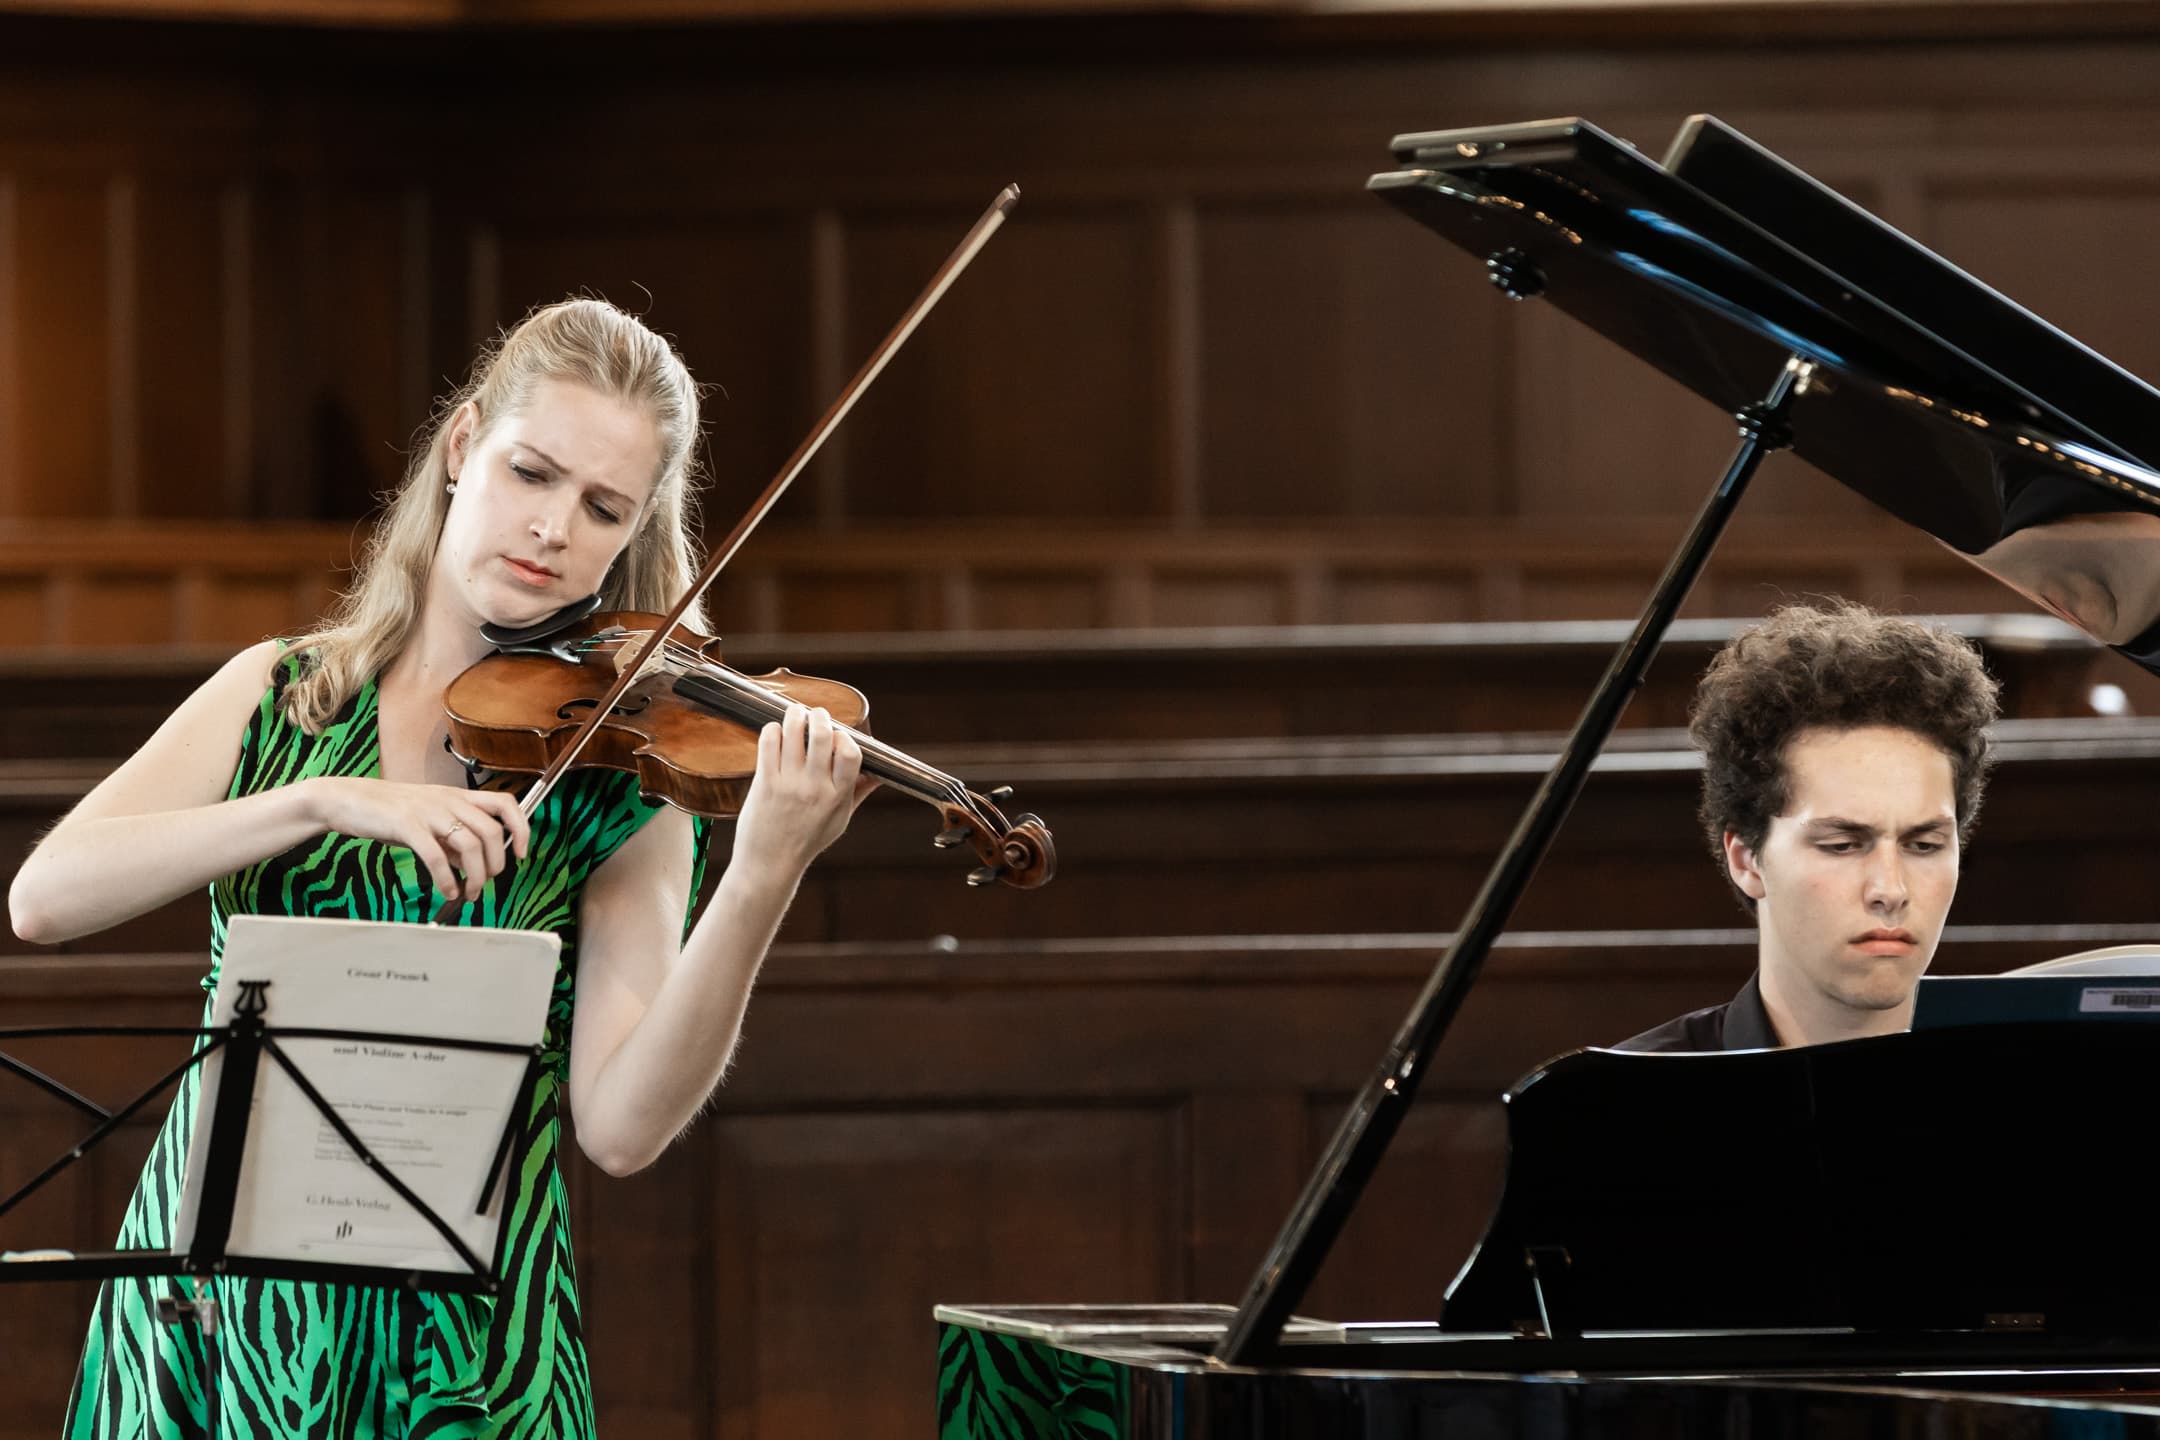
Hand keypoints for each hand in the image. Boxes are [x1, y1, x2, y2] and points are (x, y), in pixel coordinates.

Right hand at [304, 777, 530, 903]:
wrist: (346, 799)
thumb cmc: (389, 811)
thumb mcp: (429, 820)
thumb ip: (453, 840)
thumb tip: (473, 867)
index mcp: (457, 796)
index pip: (506, 803)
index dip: (521, 828)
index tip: (520, 854)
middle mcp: (449, 800)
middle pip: (493, 832)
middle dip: (496, 865)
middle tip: (484, 884)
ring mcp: (429, 811)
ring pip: (471, 845)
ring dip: (476, 877)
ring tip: (468, 893)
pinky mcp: (407, 825)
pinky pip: (436, 856)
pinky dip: (447, 879)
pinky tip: (446, 892)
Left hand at [731, 705, 872, 880]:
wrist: (771, 862)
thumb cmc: (807, 841)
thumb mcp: (840, 819)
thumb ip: (858, 792)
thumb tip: (878, 774)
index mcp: (837, 796)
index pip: (851, 753)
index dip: (845, 737)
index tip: (838, 736)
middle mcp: (815, 788)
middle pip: (822, 736)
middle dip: (821, 716)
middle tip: (817, 714)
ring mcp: (789, 784)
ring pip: (793, 732)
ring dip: (795, 715)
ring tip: (796, 714)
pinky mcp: (765, 783)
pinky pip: (769, 743)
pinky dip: (773, 730)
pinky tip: (776, 732)